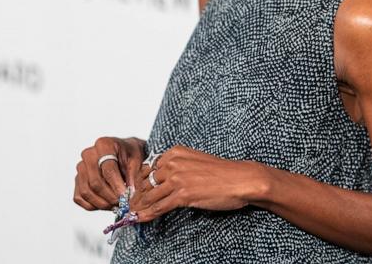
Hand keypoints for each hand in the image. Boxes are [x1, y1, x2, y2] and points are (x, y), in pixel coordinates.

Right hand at [73, 136, 146, 210]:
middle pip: (95, 183)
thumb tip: (129, 194)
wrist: (124, 153)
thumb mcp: (137, 160)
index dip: (117, 185)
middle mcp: (89, 155)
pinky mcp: (78, 180)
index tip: (125, 196)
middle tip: (122, 204)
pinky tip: (107, 204)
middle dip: (110, 197)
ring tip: (116, 205)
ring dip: (102, 204)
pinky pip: (79, 197)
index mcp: (104, 145)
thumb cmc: (131, 154)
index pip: (108, 169)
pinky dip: (93, 205)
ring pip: (86, 192)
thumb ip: (133, 176)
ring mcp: (81, 167)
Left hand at [129, 145, 268, 221]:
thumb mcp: (195, 162)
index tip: (136, 192)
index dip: (140, 182)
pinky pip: (159, 206)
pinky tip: (142, 219)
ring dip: (139, 206)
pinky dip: (148, 214)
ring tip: (133, 214)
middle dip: (137, 195)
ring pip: (149, 195)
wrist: (241, 179)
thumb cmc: (222, 172)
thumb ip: (178, 167)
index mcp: (175, 153)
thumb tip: (163, 181)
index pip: (148, 168)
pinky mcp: (183, 194)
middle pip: (145, 181)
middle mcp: (173, 163)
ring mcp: (177, 178)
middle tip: (131, 205)